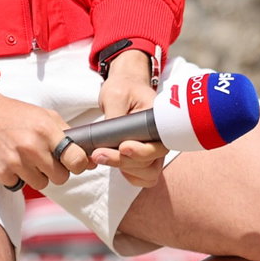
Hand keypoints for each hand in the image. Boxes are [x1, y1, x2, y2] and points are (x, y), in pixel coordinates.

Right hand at [0, 85, 85, 190]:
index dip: (78, 164)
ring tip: (24, 158)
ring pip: (41, 184)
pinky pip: (19, 185)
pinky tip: (8, 161)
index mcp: (46, 130)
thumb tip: (89, 159)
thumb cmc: (14, 115)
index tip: (74, 163)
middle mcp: (32, 146)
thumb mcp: (43, 116)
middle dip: (56, 171)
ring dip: (36, 175)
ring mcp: (15, 161)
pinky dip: (16, 177)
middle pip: (61, 177)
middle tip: (44, 159)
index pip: (75, 159)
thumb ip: (67, 135)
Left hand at [93, 50, 168, 187]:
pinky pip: (143, 176)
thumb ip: (114, 119)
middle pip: (152, 161)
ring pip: (148, 172)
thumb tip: (107, 142)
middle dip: (125, 161)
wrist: (125, 84)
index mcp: (158, 119)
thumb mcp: (115, 96)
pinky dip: (129, 175)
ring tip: (102, 157)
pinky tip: (112, 162)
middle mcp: (160, 136)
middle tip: (99, 154)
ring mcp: (154, 147)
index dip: (141, 151)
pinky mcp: (144, 155)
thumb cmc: (123, 87)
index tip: (122, 147)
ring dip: (126, 170)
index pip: (158, 143)